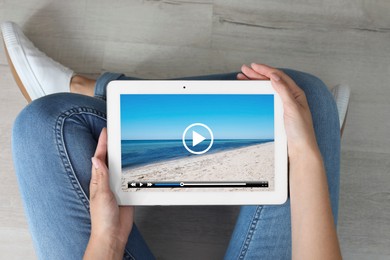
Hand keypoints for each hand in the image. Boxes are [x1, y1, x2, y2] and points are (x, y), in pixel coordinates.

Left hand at [85, 128, 132, 258]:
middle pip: (110, 159)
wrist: (113, 234)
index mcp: (97, 180)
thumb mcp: (101, 195)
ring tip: (125, 142)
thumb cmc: (102, 218)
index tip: (106, 131)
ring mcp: (116, 186)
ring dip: (122, 156)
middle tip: (115, 132)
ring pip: (120, 167)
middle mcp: (106, 181)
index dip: (102, 144)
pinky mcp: (126, 192)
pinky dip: (132, 169)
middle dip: (111, 145)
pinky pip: (130, 178)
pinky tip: (135, 163)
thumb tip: (96, 159)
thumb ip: (102, 177)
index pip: (99, 157)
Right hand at [238, 63, 319, 158]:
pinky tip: (253, 92)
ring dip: (256, 83)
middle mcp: (290, 97)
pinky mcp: (279, 113)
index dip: (265, 70)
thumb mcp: (293, 108)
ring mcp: (284, 105)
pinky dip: (258, 93)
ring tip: (244, 78)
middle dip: (257, 74)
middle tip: (244, 70)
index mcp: (296, 93)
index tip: (253, 66)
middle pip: (272, 81)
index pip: (278, 76)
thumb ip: (284, 91)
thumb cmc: (301, 131)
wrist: (300, 149)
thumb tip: (274, 77)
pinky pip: (267, 98)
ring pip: (268, 89)